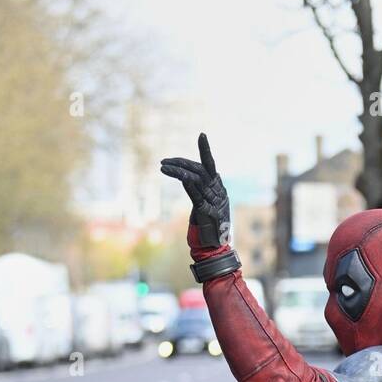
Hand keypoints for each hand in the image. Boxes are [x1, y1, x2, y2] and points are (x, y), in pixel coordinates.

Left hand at [160, 133, 230, 248]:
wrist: (215, 247)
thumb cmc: (208, 226)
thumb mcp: (204, 205)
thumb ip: (200, 191)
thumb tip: (188, 179)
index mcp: (218, 188)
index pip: (209, 165)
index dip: (205, 150)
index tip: (202, 134)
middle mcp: (218, 191)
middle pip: (200, 170)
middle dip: (181, 163)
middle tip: (164, 161)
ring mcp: (214, 202)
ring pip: (197, 180)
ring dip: (179, 171)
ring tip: (164, 167)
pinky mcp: (208, 213)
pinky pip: (197, 196)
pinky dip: (190, 186)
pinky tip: (181, 177)